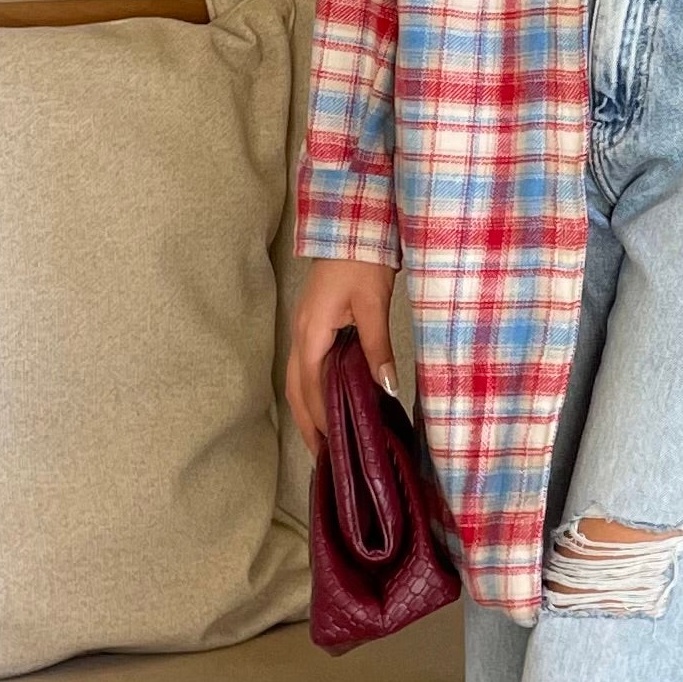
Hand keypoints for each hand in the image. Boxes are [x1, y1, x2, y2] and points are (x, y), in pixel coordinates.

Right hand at [288, 256, 397, 456]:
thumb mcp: (374, 305)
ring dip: (307, 409)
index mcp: (311, 333)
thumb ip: (377, 348)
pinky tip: (327, 400)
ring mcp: (303, 328)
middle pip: (296, 390)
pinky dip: (312, 389)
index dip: (321, 419)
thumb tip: (386, 388)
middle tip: (324, 457)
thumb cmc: (363, 260)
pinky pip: (306, 365)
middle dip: (308, 424)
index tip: (335, 447)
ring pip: (297, 379)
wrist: (352, 224)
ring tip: (323, 438)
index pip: (312, 388)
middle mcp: (300, 334)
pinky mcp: (312, 323)